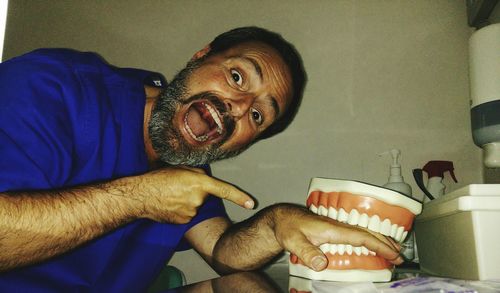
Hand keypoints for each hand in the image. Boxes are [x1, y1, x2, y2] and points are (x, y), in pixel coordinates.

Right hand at [117, 167, 253, 222]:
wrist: (141, 196)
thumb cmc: (158, 178)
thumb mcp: (180, 169)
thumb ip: (198, 174)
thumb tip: (205, 179)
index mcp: (199, 182)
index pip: (224, 189)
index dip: (239, 197)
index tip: (250, 203)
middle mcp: (198, 199)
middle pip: (205, 195)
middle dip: (196, 191)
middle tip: (179, 186)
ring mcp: (191, 212)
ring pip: (195, 205)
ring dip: (187, 200)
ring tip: (171, 194)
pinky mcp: (183, 221)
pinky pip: (187, 214)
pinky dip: (181, 209)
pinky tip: (169, 203)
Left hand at [271, 204, 402, 270]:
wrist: (280, 218)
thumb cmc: (287, 228)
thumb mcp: (293, 241)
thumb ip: (306, 252)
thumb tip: (321, 264)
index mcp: (333, 228)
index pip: (362, 236)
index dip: (379, 245)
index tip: (393, 254)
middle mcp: (338, 226)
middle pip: (368, 233)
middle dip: (386, 243)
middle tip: (400, 256)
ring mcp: (336, 227)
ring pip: (364, 232)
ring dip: (380, 240)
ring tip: (394, 251)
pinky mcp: (333, 230)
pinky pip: (356, 234)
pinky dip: (369, 239)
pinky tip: (372, 246)